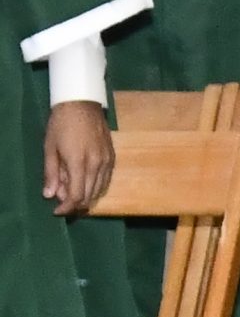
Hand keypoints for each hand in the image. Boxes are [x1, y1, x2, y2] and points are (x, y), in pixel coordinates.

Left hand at [44, 100, 113, 215]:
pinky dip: (95, 188)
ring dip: (86, 197)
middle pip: (89, 195)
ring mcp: (107, 162)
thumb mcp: (50, 148)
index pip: (76, 195)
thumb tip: (50, 195)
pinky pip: (106, 180)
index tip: (57, 211)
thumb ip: (51, 173)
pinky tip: (85, 184)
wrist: (82, 105)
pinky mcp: (113, 158)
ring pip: (99, 190)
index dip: (67, 207)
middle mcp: (97, 165)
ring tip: (72, 193)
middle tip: (61, 201)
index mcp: (79, 163)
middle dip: (75, 204)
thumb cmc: (61, 125)